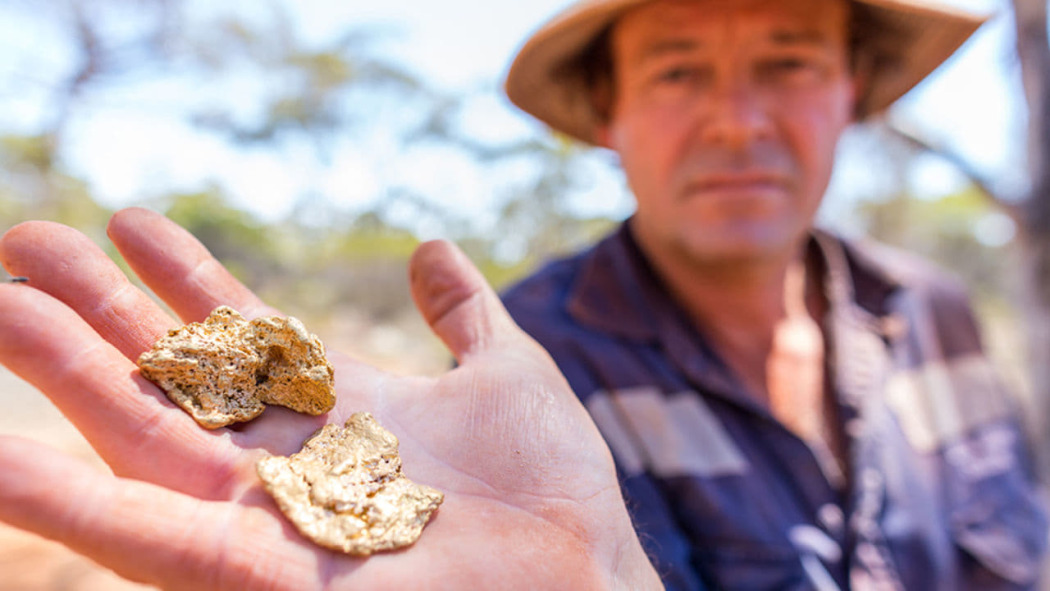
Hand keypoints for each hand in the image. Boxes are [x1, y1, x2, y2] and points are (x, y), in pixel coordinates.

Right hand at [0, 208, 659, 589]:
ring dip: (58, 372)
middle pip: (165, 372)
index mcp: (335, 408)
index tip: (129, 216)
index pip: (237, 331)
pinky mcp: (250, 571)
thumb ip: (463, 314)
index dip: (183, 274)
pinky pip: (136, 531)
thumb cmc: (552, 493)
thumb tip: (429, 247)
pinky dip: (58, 497)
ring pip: (133, 432)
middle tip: (19, 237)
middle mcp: (282, 458)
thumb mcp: (507, 377)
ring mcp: (260, 512)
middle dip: (91, 308)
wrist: (581, 589)